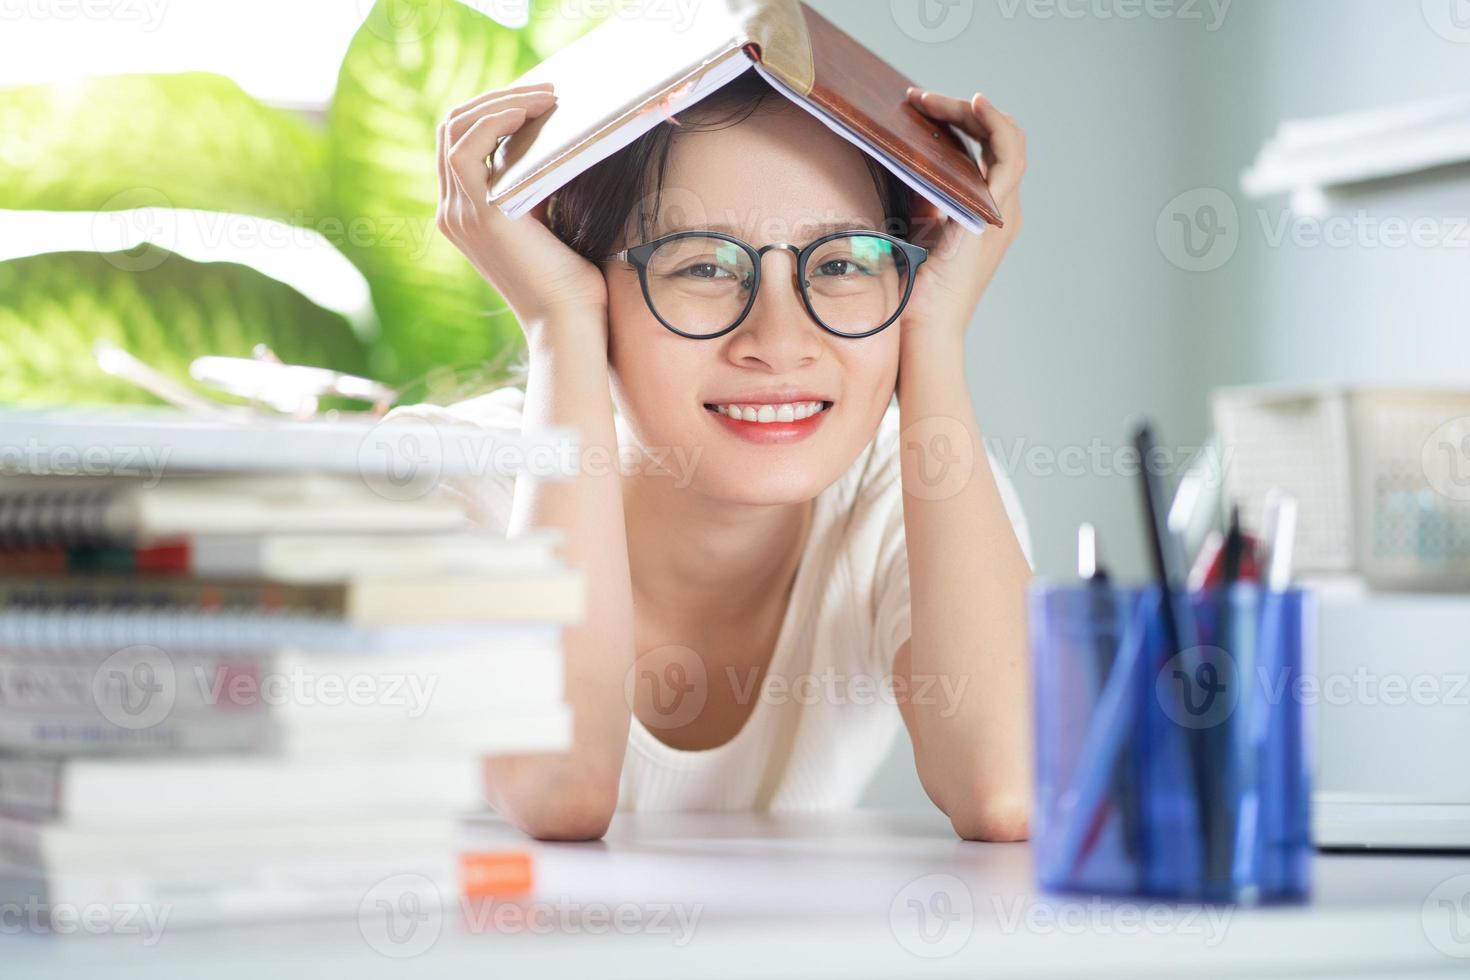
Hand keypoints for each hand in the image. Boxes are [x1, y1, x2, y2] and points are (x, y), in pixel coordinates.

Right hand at [436, 81, 609, 338]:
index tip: (536, 101)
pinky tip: (528, 113)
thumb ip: (536, 186)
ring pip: (455, 130)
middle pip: (452, 129)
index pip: (461, 143)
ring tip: (545, 97)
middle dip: (497, 100)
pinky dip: (494, 120)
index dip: (493, 112)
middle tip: (546, 92)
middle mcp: (453, 212)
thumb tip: (552, 141)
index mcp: (465, 214)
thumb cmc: (571, 284)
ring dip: (499, 102)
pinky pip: (466, 147)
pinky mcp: (476, 214)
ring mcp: (458, 213)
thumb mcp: (550, 222)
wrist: (568, 323)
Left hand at [898, 88, 1026, 339]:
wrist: (925, 328)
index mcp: (987, 215)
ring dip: (970, 113)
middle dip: (961, 111)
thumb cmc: (916, 292)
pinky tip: (974, 105)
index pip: (988, 152)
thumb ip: (923, 200)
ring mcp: (1003, 214)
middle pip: (999, 140)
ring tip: (932, 100)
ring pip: (1007, 141)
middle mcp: (1003, 212)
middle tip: (920, 99)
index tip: (925, 108)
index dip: (963, 123)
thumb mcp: (917, 233)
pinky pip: (1007, 158)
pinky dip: (995, 125)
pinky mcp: (993, 216)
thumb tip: (901, 164)